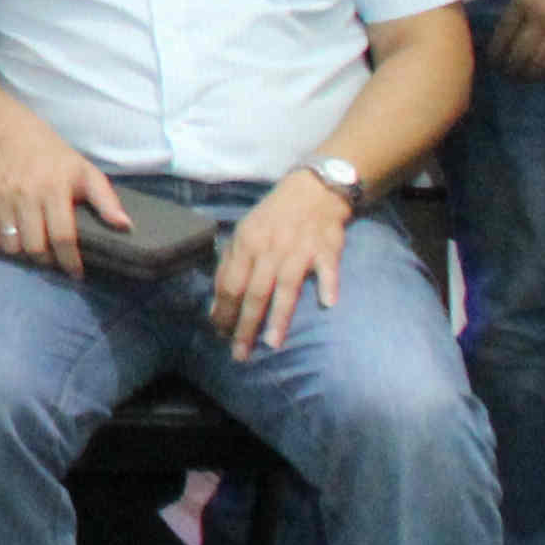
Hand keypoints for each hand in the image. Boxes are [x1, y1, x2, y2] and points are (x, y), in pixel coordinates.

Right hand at [0, 121, 131, 280]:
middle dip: (46, 260)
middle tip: (53, 259)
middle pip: (34, 246)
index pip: (62, 236)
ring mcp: (1, 197)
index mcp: (55, 188)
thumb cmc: (56, 158)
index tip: (76, 273)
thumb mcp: (86, 172)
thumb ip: (106, 200)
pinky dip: (2, 244)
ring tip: (33, 247)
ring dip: (23, 253)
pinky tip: (13, 236)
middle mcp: (26, 194)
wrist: (12, 134)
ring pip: (11, 245)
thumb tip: (125, 226)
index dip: (70, 260)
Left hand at [210, 175, 353, 357]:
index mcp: (246, 244)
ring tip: (272, 343)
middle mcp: (271, 249)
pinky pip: (328, 269)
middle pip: (255, 291)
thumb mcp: (244, 235)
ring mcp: (300, 249)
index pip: (230, 284)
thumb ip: (229, 268)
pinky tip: (327, 303)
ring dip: (280, 315)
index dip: (224, 311)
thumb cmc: (273, 218)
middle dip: (246, 325)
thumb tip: (215, 307)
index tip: (220, 335)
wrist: (312, 191)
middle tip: (240, 353)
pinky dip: (328, 284)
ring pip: (287, 286)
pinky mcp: (326, 249)